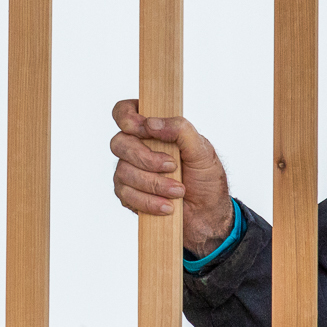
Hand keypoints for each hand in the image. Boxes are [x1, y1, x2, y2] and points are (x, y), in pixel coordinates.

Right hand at [109, 100, 235, 254]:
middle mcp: (136, 147)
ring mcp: (129, 171)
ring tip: (178, 191)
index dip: (127, 118)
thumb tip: (151, 123)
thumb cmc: (205, 178)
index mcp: (153, 129)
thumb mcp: (202, 150)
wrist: (207, 214)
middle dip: (146, 158)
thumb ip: (181, 130)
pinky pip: (126, 194)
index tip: (145, 130)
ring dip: (154, 184)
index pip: (124, 112)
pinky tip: (167, 205)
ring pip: (123, 171)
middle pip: (119, 143)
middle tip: (172, 166)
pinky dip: (150, 201)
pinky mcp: (128, 194)